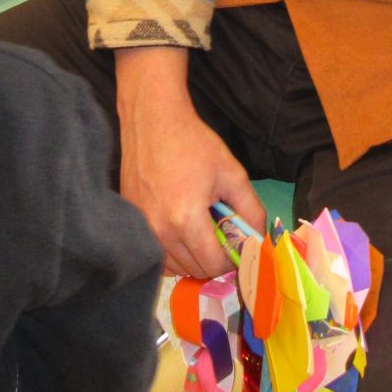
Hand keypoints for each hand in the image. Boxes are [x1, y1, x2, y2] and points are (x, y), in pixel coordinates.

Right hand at [114, 48, 266, 278]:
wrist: (152, 121)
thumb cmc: (194, 144)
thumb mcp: (232, 173)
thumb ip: (251, 210)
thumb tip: (260, 241)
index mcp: (186, 219)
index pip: (214, 265)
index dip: (232, 260)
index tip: (238, 246)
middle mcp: (159, 230)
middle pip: (194, 270)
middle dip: (214, 259)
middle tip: (222, 236)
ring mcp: (141, 228)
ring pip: (173, 267)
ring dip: (193, 258)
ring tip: (202, 232)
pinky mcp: (131, 221)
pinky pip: (156, 254)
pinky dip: (172, 253)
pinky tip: (182, 231)